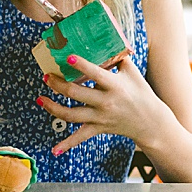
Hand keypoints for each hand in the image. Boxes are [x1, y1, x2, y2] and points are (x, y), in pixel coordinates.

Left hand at [39, 55, 168, 154]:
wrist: (150, 121)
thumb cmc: (140, 92)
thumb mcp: (132, 72)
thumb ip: (117, 57)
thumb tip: (103, 42)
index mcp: (115, 85)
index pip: (95, 73)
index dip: (80, 65)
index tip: (67, 57)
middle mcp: (106, 102)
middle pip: (75, 93)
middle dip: (57, 84)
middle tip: (47, 76)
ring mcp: (101, 117)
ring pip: (71, 115)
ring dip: (53, 107)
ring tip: (41, 98)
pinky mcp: (98, 128)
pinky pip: (80, 137)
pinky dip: (67, 144)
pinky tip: (54, 150)